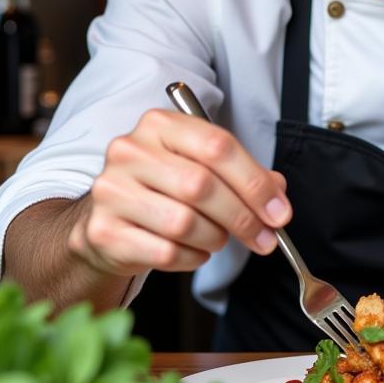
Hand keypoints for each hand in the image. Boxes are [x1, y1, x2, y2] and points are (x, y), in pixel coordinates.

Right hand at [68, 109, 290, 276]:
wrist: (106, 218)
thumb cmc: (163, 188)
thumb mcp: (201, 167)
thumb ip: (242, 175)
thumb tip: (277, 198)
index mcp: (160, 125)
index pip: (217, 146)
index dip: (255, 182)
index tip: (279, 212)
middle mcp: (130, 151)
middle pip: (202, 186)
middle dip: (243, 217)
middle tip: (264, 237)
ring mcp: (112, 190)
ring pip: (184, 223)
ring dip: (215, 238)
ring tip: (217, 238)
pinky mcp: (104, 231)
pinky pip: (165, 252)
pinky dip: (192, 257)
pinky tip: (193, 250)